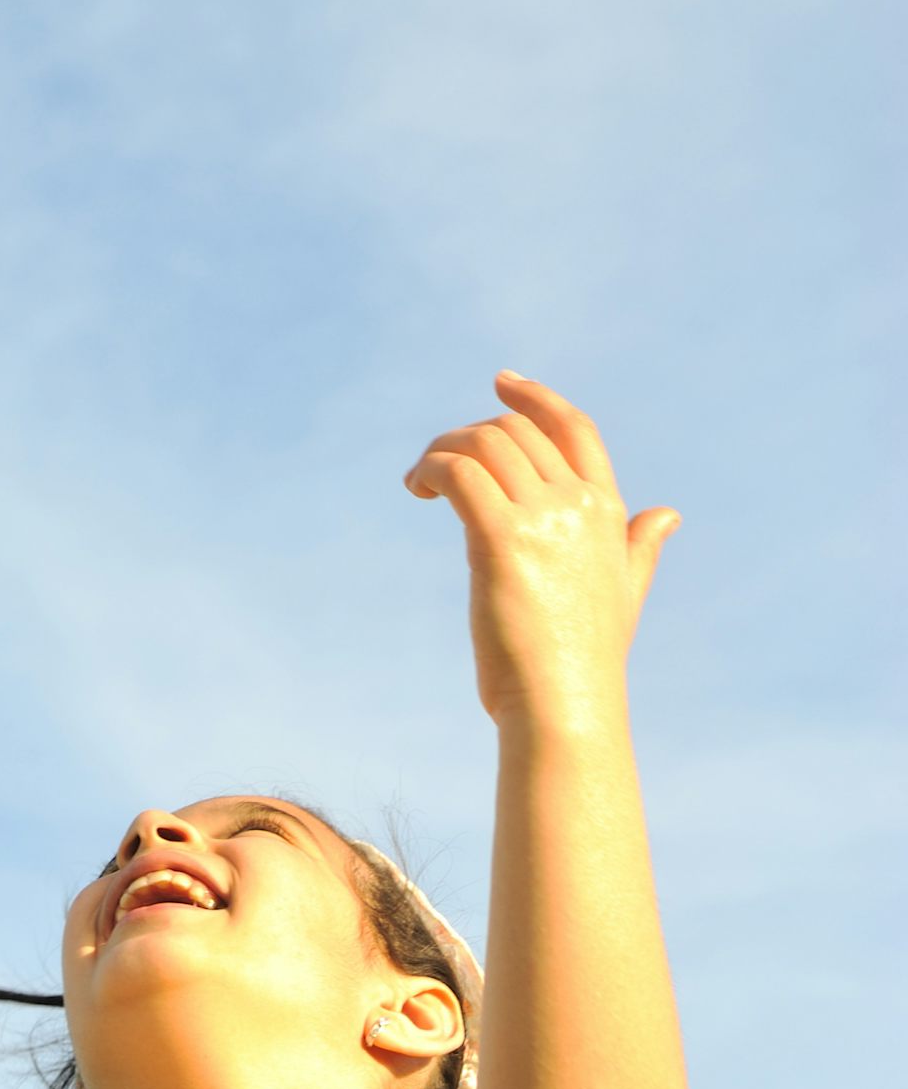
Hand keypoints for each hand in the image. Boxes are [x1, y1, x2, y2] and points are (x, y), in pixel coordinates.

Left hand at [404, 374, 679, 727]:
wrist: (567, 708)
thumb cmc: (587, 660)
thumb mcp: (625, 593)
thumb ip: (640, 548)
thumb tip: (670, 514)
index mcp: (609, 512)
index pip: (576, 428)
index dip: (538, 397)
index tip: (503, 381)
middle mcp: (579, 505)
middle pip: (517, 431)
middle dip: (470, 434)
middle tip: (437, 465)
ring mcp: (543, 519)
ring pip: (483, 442)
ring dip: (442, 449)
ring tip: (421, 480)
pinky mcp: (501, 539)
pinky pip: (458, 472)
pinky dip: (431, 467)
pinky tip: (418, 489)